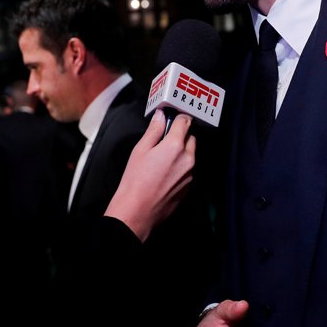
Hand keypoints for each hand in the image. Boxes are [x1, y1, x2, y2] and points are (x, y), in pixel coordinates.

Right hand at [104, 109, 195, 241]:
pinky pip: (189, 170)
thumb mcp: (140, 150)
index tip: (173, 119)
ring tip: (163, 160)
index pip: (185, 122)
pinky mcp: (190, 186)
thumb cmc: (135, 180)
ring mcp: (191, 174)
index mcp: (175, 146)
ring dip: (182, 152)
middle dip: (181, 136)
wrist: (138, 210)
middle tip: (165, 140)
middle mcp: (188, 158)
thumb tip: (161, 116)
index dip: (179, 118)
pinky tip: (166, 173)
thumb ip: (154, 130)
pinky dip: (182, 167)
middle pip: (191, 138)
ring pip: (191, 155)